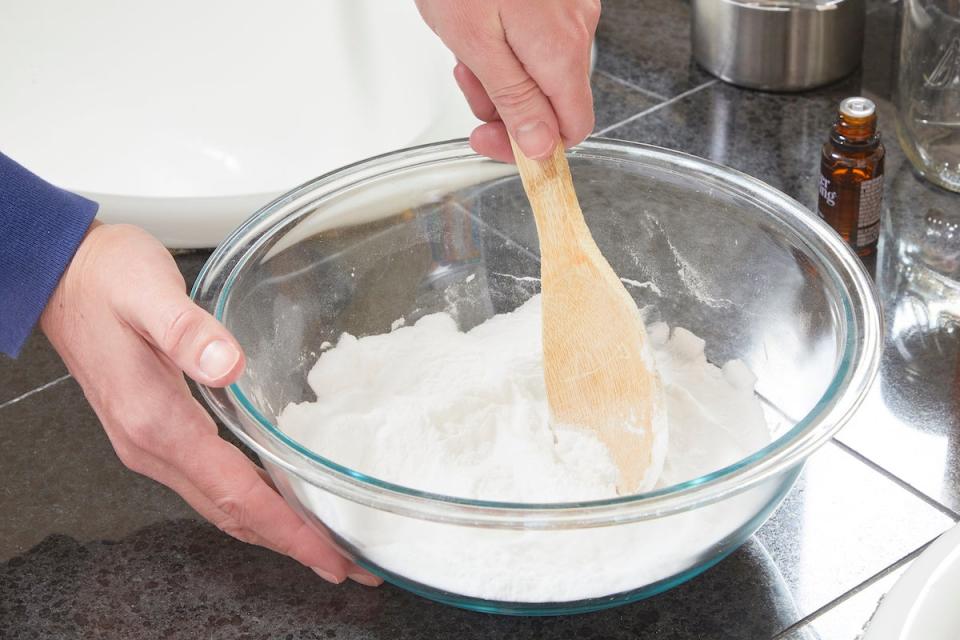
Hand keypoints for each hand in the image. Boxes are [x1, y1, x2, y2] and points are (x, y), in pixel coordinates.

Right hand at [41, 222, 379, 586]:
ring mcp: (149, 443)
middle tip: (346, 563)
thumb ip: (187, 330)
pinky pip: (209, 482)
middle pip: (232, 513)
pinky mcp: (154, 431)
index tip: (329, 555)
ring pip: (220, 503)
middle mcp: (151, 445)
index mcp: (156, 421)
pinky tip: (275, 499)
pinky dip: (248, 502)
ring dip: (272, 528)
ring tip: (321, 541)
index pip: (234, 493)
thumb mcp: (148, 292)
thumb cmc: (105, 279)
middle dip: (292, 543)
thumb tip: (229, 366)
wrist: (61, 276)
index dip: (286, 529)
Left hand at [416, 0, 599, 161]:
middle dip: (507, 106)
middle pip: (554, 100)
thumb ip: (515, 101)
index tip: (494, 142)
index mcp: (561, 52)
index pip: (572, 129)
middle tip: (469, 88)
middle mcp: (577, 30)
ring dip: (502, 74)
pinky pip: (539, 38)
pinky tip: (481, 26)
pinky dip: (508, 44)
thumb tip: (540, 148)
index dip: (533, 148)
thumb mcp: (477, 45)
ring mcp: (571, 8)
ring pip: (542, 70)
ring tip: (466, 48)